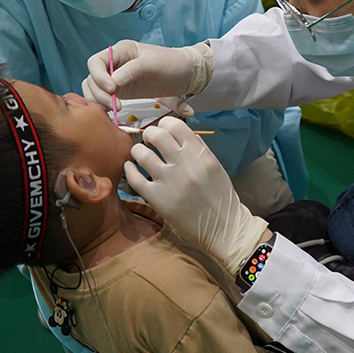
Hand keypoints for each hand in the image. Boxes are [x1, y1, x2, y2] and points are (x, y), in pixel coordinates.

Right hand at [83, 41, 212, 112]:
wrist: (188, 74)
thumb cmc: (173, 63)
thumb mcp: (153, 63)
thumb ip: (132, 70)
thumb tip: (112, 83)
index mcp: (121, 51)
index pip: (96, 62)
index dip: (99, 76)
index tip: (112, 89)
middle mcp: (115, 64)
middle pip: (92, 78)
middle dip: (98, 92)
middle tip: (113, 106)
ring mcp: (117, 79)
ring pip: (95, 90)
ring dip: (99, 101)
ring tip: (114, 110)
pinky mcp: (122, 92)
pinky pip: (105, 99)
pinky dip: (104, 106)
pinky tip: (113, 113)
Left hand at [125, 117, 267, 274]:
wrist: (224, 228)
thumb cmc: (221, 197)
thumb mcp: (215, 167)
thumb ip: (198, 149)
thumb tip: (177, 134)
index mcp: (202, 156)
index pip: (177, 126)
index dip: (165, 124)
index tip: (163, 130)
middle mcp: (186, 166)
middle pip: (157, 135)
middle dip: (149, 134)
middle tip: (149, 140)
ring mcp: (170, 183)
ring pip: (142, 154)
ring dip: (137, 150)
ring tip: (139, 154)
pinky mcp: (158, 200)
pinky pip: (134, 178)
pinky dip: (129, 169)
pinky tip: (131, 168)